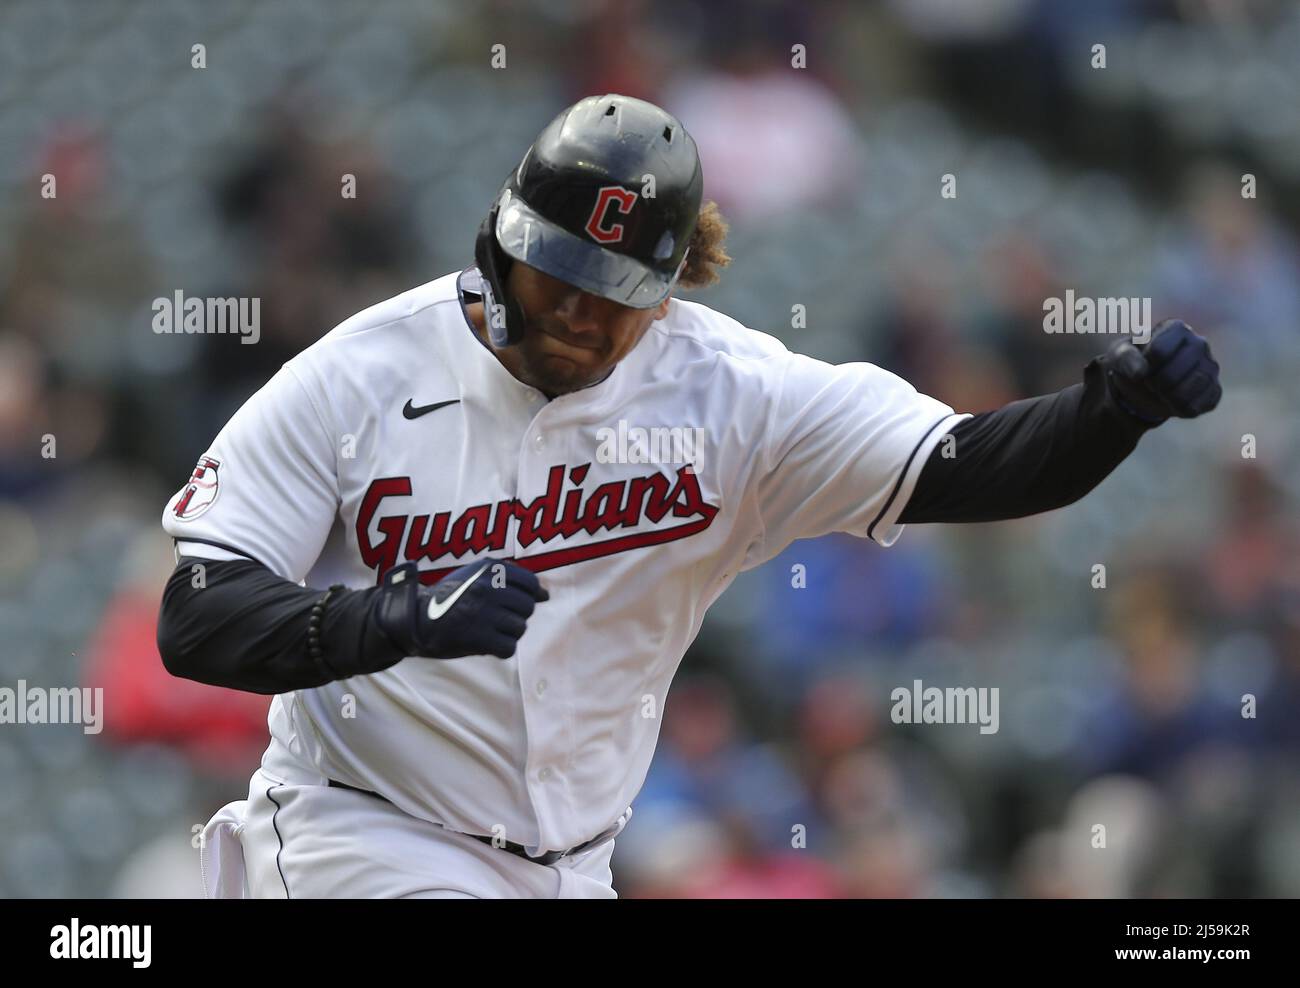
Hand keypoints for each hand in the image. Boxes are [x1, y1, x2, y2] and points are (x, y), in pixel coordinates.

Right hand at [373, 558, 548, 659]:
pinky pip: (508, 647)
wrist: (414, 619)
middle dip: (515, 616)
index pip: (530, 583)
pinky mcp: (479, 637)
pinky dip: (499, 649)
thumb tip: (545, 595)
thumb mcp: (476, 575)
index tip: (513, 604)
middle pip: (527, 607)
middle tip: (495, 619)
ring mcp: (484, 612)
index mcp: (490, 568)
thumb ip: (511, 579)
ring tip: (487, 630)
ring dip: (506, 633)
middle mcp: (489, 587)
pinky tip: (484, 643)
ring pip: (519, 628)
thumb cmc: (450, 597)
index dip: (527, 596)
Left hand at [1103, 319, 1221, 424]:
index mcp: (1176, 329)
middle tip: (1149, 383)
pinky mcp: (1214, 390)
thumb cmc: (1132, 363)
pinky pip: (1200, 404)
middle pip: (1173, 373)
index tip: (1141, 366)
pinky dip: (1181, 409)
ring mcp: (1210, 367)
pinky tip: (1173, 402)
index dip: (1144, 365)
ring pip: (1190, 389)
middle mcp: (1199, 344)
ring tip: (1160, 392)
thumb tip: (1140, 373)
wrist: (1143, 384)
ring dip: (1167, 397)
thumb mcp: (1119, 356)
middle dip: (1154, 384)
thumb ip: (1125, 359)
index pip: (1159, 351)